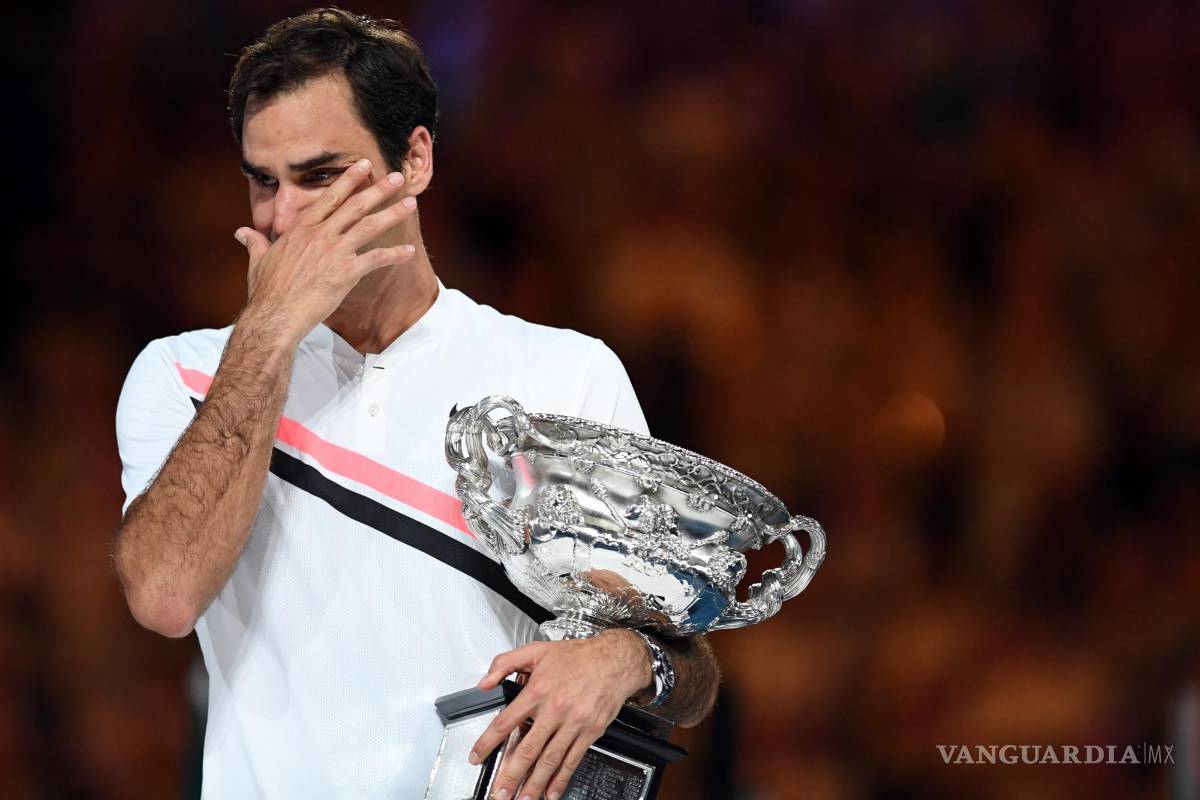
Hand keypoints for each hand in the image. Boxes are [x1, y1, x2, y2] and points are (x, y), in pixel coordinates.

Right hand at [234, 158, 417, 341]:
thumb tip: (241, 232)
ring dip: (392, 213)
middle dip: (378, 189)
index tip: (363, 166)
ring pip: (368, 226)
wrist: (275, 315)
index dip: (348, 180)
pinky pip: (376, 259)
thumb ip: (255, 242)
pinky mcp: (346, 272)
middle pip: (354, 205)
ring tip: (411, 203)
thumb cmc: (265, 291)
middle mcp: (320, 235)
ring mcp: (334, 252)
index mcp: (301, 230)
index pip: (329, 198)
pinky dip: (394, 254)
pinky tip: (409, 251)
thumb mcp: (258, 261)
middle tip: (397, 177)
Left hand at [471, 630, 651, 799]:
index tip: (477, 756)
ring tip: (522, 799)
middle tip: (498, 792)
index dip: (488, 742)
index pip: (506, 722)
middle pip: (527, 749)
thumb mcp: (536, 650)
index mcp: (538, 691)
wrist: (614, 660)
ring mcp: (573, 724)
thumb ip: (505, 663)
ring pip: (549, 760)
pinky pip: (572, 760)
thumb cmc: (577, 656)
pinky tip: (551, 792)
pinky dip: (561, 779)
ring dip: (534, 784)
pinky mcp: (589, 732)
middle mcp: (554, 710)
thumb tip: (484, 682)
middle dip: (510, 775)